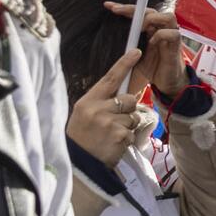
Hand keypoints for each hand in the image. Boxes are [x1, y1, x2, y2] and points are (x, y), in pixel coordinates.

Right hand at [66, 50, 145, 166]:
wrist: (79, 164)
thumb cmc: (82, 137)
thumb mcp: (85, 115)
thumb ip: (102, 102)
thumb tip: (126, 94)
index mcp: (88, 101)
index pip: (109, 78)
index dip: (124, 64)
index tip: (136, 51)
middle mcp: (98, 109)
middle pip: (129, 99)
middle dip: (127, 110)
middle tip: (113, 123)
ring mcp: (109, 122)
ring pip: (133, 116)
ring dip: (128, 126)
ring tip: (111, 135)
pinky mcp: (119, 135)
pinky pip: (133, 131)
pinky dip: (127, 139)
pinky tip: (114, 145)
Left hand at [104, 2, 184, 99]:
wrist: (168, 84)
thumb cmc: (152, 69)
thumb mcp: (135, 56)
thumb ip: (127, 46)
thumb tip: (106, 40)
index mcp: (152, 31)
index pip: (141, 13)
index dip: (125, 8)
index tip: (108, 6)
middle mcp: (163, 31)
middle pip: (152, 10)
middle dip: (134, 9)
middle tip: (118, 11)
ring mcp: (171, 38)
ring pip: (168, 17)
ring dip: (152, 19)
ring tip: (140, 27)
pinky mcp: (176, 48)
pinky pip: (173, 34)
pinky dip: (161, 35)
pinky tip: (151, 43)